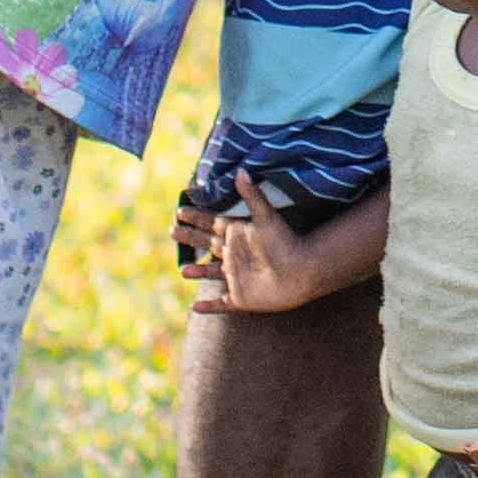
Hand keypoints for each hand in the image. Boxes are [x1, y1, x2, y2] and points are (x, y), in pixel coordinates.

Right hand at [174, 172, 351, 316]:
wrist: (304, 271)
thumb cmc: (287, 242)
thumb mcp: (266, 217)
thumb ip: (252, 195)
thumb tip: (240, 170)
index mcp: (239, 235)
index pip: (212, 224)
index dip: (197, 217)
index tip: (180, 209)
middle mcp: (236, 255)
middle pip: (207, 245)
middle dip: (190, 239)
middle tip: (173, 231)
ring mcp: (238, 277)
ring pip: (212, 273)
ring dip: (198, 271)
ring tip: (183, 270)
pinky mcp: (242, 298)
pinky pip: (221, 303)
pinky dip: (209, 306)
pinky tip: (195, 307)